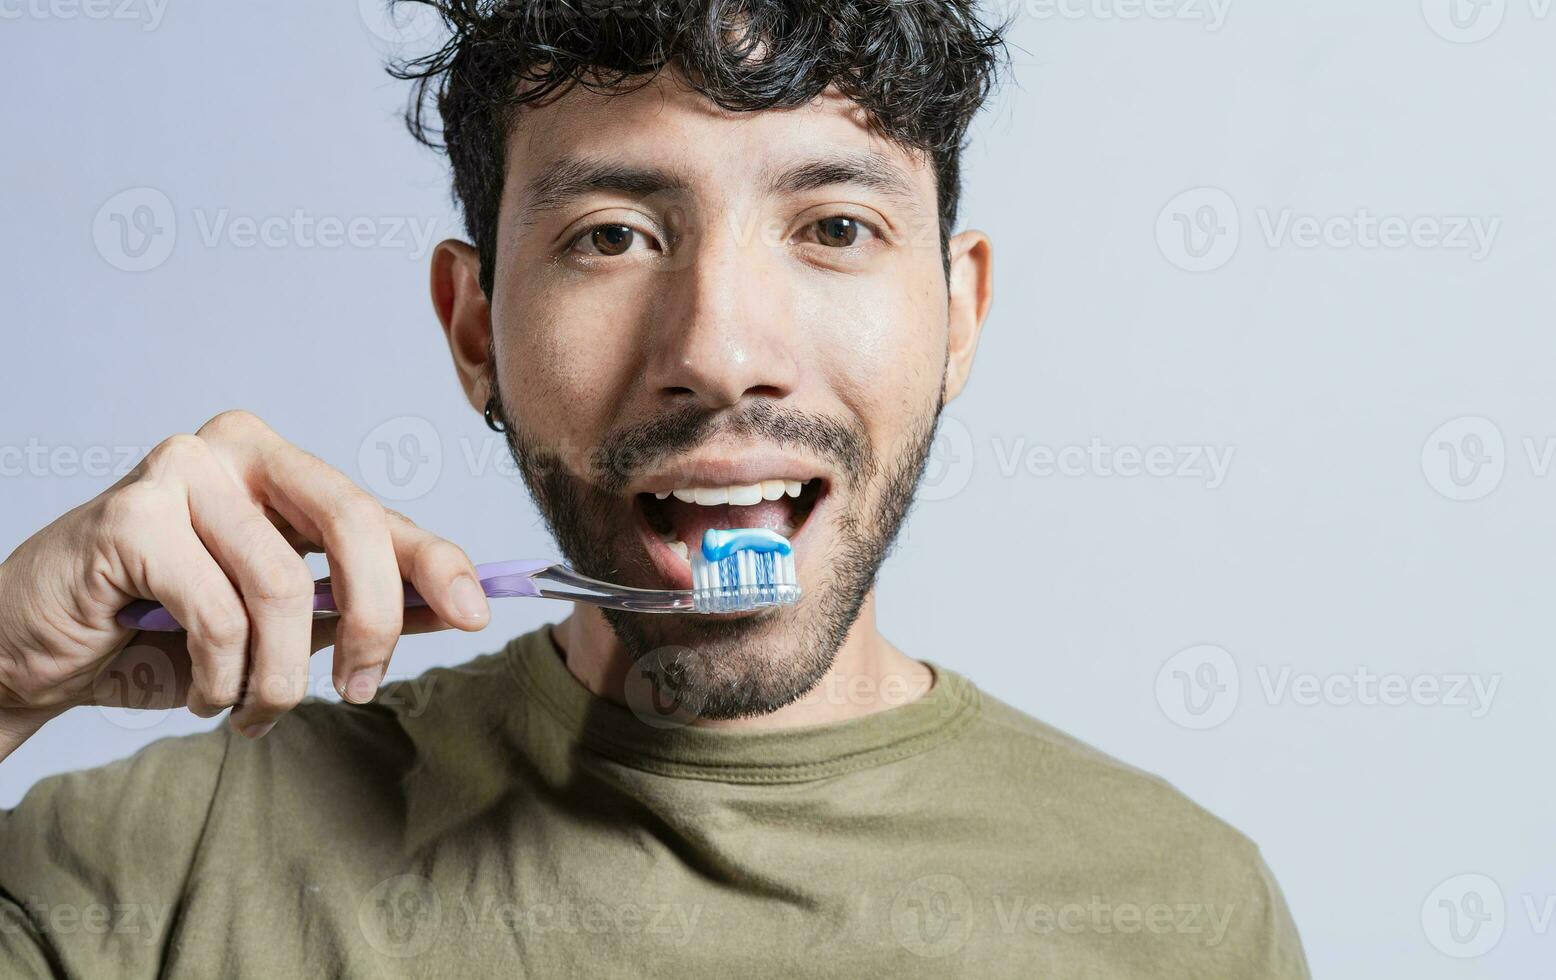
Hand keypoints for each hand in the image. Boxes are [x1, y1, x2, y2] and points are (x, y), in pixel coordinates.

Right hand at [0, 410, 489, 743]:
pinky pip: (218, 613)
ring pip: (281, 587)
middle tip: (357, 688)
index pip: (381, 512)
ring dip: (276, 674)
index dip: (439, 563)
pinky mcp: (130, 513)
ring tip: (248, 704)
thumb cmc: (161, 630)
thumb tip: (457, 605)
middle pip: (354, 524)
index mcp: (280, 465)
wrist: (34, 650)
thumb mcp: (278, 622)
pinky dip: (219, 674)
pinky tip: (200, 687)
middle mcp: (236, 448)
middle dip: (372, 621)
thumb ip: (357, 604)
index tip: (477, 614)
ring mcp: (180, 470)